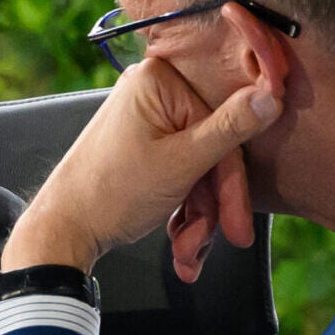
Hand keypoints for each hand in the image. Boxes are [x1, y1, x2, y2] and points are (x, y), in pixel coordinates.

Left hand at [1, 53, 280, 280]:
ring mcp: (145, 121)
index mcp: (158, 81)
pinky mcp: (141, 146)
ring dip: (198, 216)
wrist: (62, 231)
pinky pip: (178, 174)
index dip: (232, 183)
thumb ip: (231, 129)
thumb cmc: (112, 195)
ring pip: (196, 169)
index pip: (223, 126)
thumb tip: (273, 92)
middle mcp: (151, 93)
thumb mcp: (182, 164)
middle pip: (211, 149)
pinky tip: (179, 245)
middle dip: (212, 205)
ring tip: (187, 254)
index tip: (240, 225)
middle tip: (217, 243)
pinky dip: (182, 210)